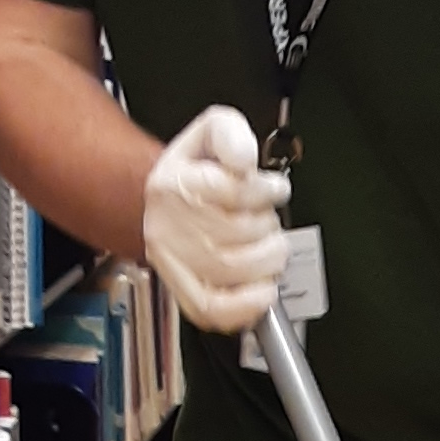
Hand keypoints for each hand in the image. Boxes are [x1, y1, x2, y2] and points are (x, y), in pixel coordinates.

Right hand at [141, 105, 289, 331]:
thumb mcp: (213, 131)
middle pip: (235, 232)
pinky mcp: (182, 290)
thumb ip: (231, 135)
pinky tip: (263, 291)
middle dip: (268, 226)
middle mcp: (168, 224)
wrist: (165, 199)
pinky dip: (245, 306)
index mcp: (175, 183)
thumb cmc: (198, 171)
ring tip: (268, 248)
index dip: (265, 190)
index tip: (274, 189)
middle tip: (269, 222)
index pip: (232, 190)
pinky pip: (212, 309)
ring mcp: (173, 261)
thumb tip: (243, 159)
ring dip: (266, 259)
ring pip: (231, 269)